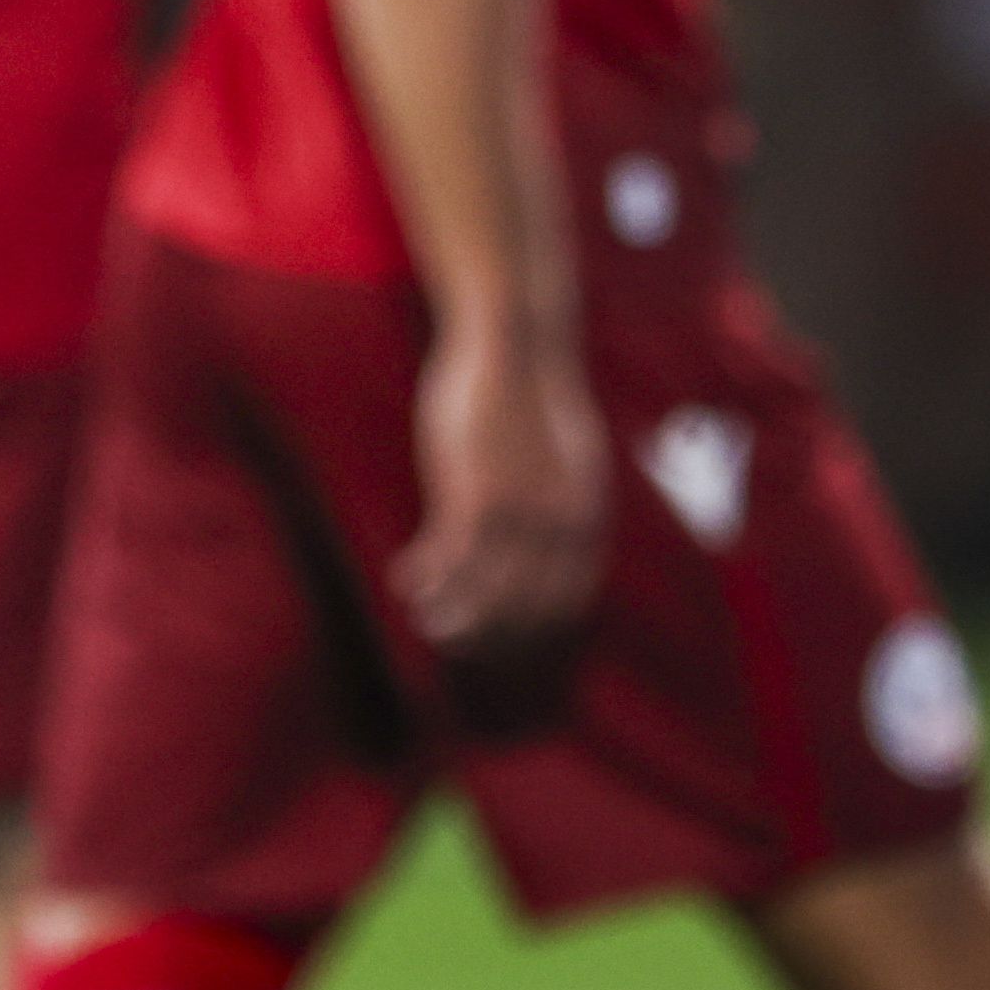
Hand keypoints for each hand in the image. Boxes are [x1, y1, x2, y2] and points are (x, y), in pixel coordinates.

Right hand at [395, 319, 609, 656]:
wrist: (513, 346)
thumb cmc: (534, 393)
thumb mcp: (572, 457)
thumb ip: (568, 500)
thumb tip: (562, 530)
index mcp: (586, 521)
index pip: (567, 603)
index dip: (532, 630)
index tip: (502, 639)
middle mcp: (558, 529)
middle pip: (523, 611)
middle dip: (488, 636)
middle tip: (455, 644)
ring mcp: (517, 517)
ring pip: (481, 595)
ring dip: (450, 617)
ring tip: (424, 622)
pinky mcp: (472, 497)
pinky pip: (445, 560)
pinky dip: (423, 578)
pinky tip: (403, 579)